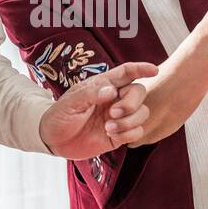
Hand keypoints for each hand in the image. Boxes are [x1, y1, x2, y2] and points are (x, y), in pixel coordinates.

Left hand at [40, 61, 158, 158]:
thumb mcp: (70, 102)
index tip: (154, 70)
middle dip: (131, 103)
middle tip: (113, 113)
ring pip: (143, 113)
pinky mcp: (120, 134)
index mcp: (103, 85)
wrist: (53, 139)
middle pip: (139, 92)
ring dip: (129, 121)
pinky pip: (138, 132)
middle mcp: (115, 99)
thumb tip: (111, 90)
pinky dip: (129, 134)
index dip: (141, 69)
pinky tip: (112, 136)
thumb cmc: (60, 115)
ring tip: (108, 128)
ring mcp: (119, 117)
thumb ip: (90, 94)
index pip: (126, 72)